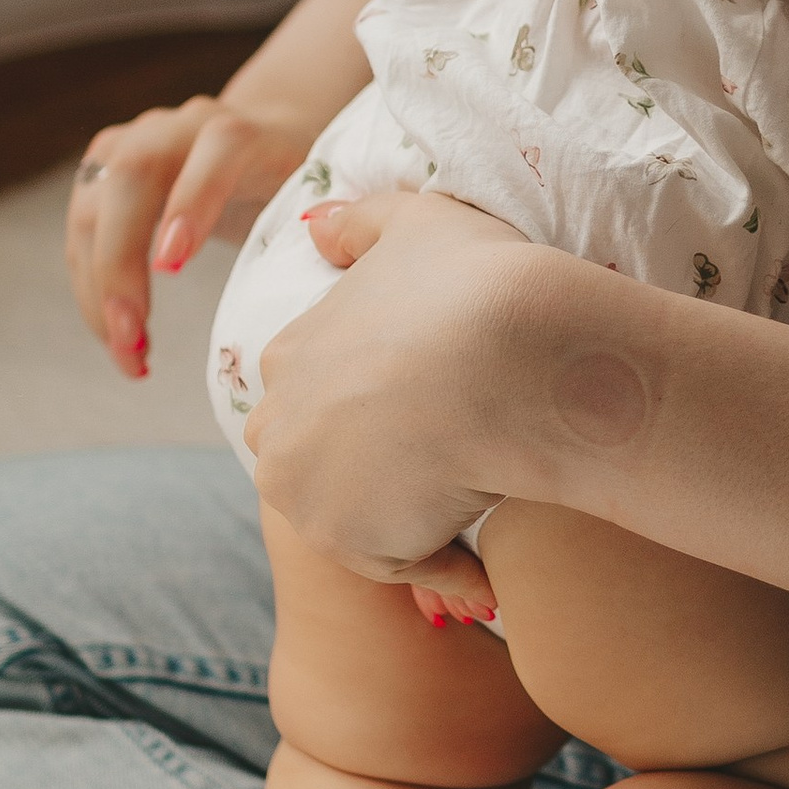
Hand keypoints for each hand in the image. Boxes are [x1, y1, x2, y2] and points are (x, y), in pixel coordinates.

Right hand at [65, 90, 326, 376]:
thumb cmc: (292, 181)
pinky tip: (115, 336)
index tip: (171, 266)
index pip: (218, 148)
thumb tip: (323, 255)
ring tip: (125, 351)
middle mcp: (175, 128)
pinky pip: (81, 233)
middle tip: (131, 335)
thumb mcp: (313, 196)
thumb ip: (319, 220)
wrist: (262, 134)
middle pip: (132, 177)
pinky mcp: (100, 173)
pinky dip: (92, 289)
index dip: (193, 201)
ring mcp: (129, 144)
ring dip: (97, 288)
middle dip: (120, 262)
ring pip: (91, 209)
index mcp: (240, 130)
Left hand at [245, 190, 550, 597]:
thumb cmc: (474, 282)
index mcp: (290, 353)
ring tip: (476, 504)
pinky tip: (489, 563)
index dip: (376, 401)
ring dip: (402, 518)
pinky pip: (401, 564)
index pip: (315, 393)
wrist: (511, 356)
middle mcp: (278, 427)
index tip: (434, 403)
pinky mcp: (346, 543)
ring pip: (351, 516)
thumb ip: (361, 224)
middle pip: (315, 461)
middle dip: (367, 466)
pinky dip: (443, 566)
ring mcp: (305, 490)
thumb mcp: (418, 222)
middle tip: (450, 458)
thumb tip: (313, 228)